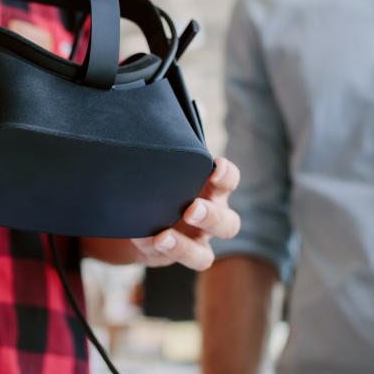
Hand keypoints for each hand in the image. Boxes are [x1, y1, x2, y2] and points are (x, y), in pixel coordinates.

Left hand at [82, 157, 240, 270]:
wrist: (144, 213)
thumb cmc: (162, 182)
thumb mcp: (165, 166)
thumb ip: (170, 147)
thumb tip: (166, 111)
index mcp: (212, 189)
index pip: (229, 179)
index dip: (226, 174)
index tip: (215, 165)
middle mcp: (211, 218)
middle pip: (228, 224)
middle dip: (211, 217)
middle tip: (192, 208)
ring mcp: (195, 243)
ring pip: (205, 255)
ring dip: (186, 246)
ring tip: (164, 236)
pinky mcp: (176, 257)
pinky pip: (178, 262)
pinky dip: (167, 253)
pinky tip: (151, 240)